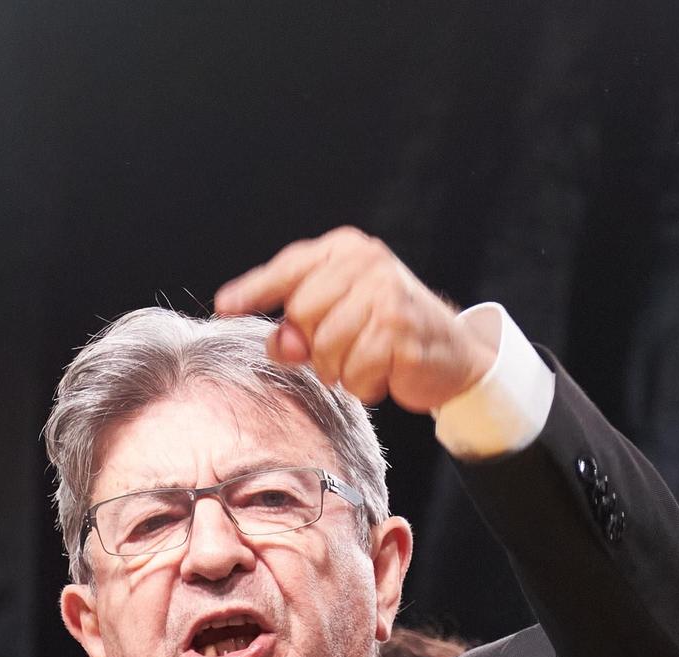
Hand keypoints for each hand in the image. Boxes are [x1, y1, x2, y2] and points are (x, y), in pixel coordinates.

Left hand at [214, 226, 498, 412]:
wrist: (454, 353)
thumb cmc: (387, 333)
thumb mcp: (338, 322)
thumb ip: (299, 329)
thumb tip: (278, 344)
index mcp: (347, 250)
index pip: (288, 268)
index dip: (254, 290)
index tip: (224, 306)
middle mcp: (367, 263)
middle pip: (301, 314)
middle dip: (313, 346)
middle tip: (342, 352)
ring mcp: (387, 294)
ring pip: (325, 348)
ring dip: (340, 370)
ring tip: (366, 362)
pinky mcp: (400, 330)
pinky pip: (354, 370)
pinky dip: (364, 384)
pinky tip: (383, 374)